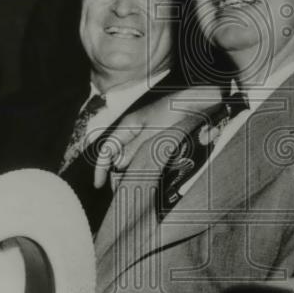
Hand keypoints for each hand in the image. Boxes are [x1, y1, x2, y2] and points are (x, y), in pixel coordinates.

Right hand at [92, 85, 221, 187]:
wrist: (196, 102)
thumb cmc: (174, 112)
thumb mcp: (153, 132)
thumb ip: (135, 149)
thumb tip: (118, 164)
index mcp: (128, 125)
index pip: (107, 149)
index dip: (100, 168)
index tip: (98, 185)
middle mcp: (134, 130)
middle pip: (119, 155)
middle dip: (117, 173)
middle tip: (122, 191)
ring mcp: (146, 134)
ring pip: (133, 157)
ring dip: (134, 170)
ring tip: (137, 186)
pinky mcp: (158, 138)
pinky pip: (146, 155)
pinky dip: (147, 165)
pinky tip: (152, 174)